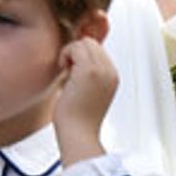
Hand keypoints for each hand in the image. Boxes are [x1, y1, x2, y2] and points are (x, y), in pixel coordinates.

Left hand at [53, 36, 118, 162]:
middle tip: (68, 70)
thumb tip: (73, 57)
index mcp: (112, 76)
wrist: (78, 133)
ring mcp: (102, 71)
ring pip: (84, 42)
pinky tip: (64, 70)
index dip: (80, 54)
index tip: (71, 69)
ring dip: (70, 53)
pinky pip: (76, 46)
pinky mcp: (90, 71)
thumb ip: (85, 72)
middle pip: (91, 42)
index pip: (97, 49)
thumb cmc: (76, 115)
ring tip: (67, 72)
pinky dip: (66, 54)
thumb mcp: (85, 89)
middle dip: (75, 51)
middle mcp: (111, 72)